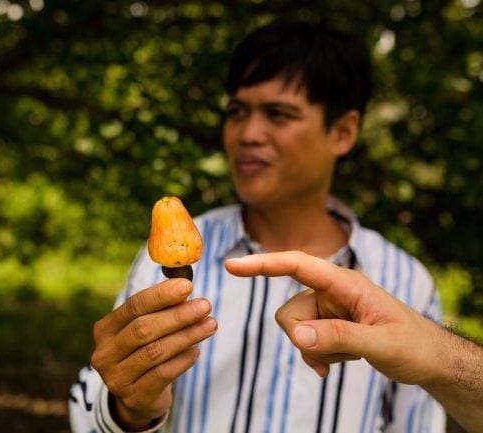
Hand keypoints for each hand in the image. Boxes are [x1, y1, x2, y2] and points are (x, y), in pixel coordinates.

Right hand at [90, 278, 216, 429]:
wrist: (137, 397)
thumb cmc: (144, 351)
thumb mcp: (145, 329)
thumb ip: (160, 310)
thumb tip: (186, 290)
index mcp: (105, 329)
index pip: (133, 306)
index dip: (160, 295)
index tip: (187, 286)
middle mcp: (105, 354)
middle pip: (143, 330)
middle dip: (178, 316)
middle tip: (205, 305)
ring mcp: (117, 378)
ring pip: (155, 352)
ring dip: (187, 336)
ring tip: (210, 325)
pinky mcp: (134, 397)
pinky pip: (163, 374)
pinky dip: (183, 360)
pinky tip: (197, 350)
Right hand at [225, 251, 442, 386]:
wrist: (429, 360)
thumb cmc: (414, 344)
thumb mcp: (381, 344)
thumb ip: (338, 337)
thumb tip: (296, 334)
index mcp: (344, 283)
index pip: (297, 265)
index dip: (262, 264)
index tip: (231, 266)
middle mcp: (331, 292)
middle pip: (289, 312)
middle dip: (305, 339)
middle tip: (339, 354)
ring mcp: (327, 309)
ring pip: (294, 329)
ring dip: (316, 350)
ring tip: (349, 356)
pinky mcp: (326, 326)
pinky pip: (302, 341)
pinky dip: (313, 356)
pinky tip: (333, 366)